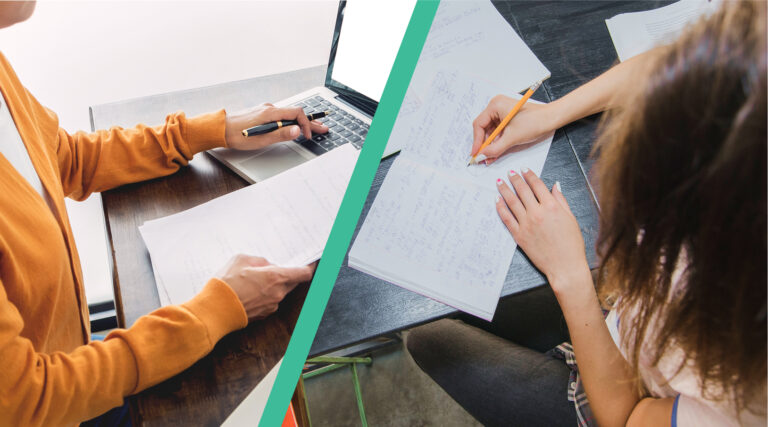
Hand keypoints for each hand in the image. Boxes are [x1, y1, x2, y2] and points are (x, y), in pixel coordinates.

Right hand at [216, 254, 315, 319]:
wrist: (215, 310)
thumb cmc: (227, 283)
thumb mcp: (241, 260)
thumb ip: (259, 261)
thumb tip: (267, 265)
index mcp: (276, 277)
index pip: (303, 273)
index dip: (309, 266)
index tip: (312, 262)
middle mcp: (278, 293)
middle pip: (292, 282)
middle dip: (288, 274)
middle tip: (278, 267)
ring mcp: (272, 306)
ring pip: (280, 291)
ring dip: (273, 285)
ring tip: (256, 279)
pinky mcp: (264, 314)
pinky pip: (270, 301)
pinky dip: (265, 295)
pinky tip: (250, 290)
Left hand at [225, 103, 327, 150]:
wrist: (219, 129)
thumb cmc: (237, 135)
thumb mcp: (261, 139)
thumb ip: (281, 134)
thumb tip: (297, 130)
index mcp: (271, 113)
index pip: (296, 113)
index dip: (306, 124)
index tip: (307, 135)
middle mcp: (269, 108)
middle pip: (295, 113)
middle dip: (310, 122)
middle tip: (323, 127)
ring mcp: (265, 110)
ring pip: (288, 114)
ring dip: (301, 121)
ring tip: (312, 128)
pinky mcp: (261, 114)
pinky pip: (281, 116)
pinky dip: (290, 121)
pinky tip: (293, 125)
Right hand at [472, 95, 556, 163]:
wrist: (552, 119)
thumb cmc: (535, 122)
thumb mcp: (512, 138)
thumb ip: (494, 149)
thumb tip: (481, 156)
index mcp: (495, 105)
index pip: (479, 125)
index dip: (476, 141)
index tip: (475, 154)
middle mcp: (496, 106)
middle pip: (483, 128)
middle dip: (484, 144)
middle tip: (482, 158)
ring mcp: (502, 111)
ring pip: (490, 131)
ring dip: (490, 144)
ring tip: (490, 157)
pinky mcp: (507, 118)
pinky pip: (498, 131)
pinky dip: (497, 141)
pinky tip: (496, 152)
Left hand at [495, 168, 588, 291]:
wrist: (565, 266)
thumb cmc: (571, 244)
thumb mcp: (571, 218)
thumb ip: (561, 200)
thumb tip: (555, 185)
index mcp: (552, 206)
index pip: (537, 185)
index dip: (529, 175)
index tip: (524, 169)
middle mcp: (537, 213)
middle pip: (523, 190)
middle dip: (515, 179)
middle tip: (510, 172)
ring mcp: (526, 224)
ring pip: (512, 202)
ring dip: (504, 190)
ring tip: (499, 182)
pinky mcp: (519, 235)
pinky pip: (507, 218)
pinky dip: (501, 208)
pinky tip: (497, 200)